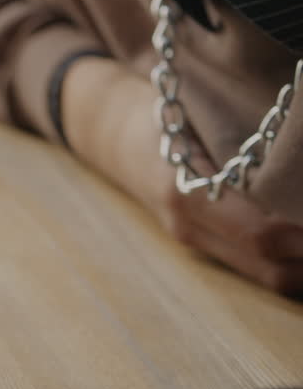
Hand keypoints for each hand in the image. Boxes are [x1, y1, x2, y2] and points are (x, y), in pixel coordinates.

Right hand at [62, 57, 302, 296]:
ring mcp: (194, 242)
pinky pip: (257, 266)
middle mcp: (189, 228)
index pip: (262, 236)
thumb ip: (238, 144)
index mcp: (184, 194)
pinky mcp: (202, 244)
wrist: (104, 130)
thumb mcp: (188, 116)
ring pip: (269, 277)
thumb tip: (298, 159)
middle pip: (274, 272)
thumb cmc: (154, 112)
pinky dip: (293, 261)